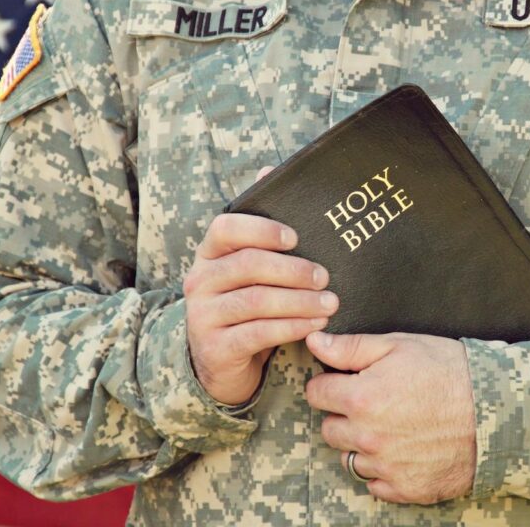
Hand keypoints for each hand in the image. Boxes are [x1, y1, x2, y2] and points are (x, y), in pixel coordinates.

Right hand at [185, 165, 339, 405]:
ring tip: (330, 303)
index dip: (262, 229)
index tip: (296, 238)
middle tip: (325, 276)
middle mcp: (200, 281)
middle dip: (293, 270)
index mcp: (209, 254)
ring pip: (256, 300)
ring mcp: (203, 316)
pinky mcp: (216, 348)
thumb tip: (269, 168)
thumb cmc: (243, 303)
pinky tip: (314, 325)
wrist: (219, 361)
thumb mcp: (247, 265)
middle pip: (248, 265)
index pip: (225, 228)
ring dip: (299, 301)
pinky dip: (291, 327)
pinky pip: (258, 333)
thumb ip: (259, 224)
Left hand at [304, 331, 475, 503]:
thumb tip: (315, 341)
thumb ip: (350, 347)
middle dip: (344, 415)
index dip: (330, 384)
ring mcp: (386, 467)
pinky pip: (375, 484)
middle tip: (375, 403)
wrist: (497, 410)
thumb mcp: (400, 346)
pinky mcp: (405, 488)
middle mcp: (367, 437)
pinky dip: (383, 470)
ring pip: (349, 459)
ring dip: (361, 445)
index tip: (347, 381)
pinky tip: (404, 450)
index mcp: (361, 398)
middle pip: (329, 429)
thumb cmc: (449, 372)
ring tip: (392, 427)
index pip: (316, 394)